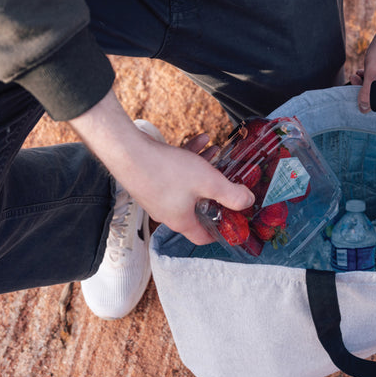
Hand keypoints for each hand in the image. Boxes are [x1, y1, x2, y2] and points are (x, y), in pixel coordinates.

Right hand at [69, 89, 254, 244]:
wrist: (127, 151)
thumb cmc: (167, 171)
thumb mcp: (209, 182)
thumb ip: (232, 195)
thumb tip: (249, 202)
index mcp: (182, 221)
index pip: (204, 237)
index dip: (221, 231)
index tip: (235, 218)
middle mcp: (167, 212)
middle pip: (198, 207)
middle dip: (216, 191)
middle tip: (229, 179)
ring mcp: (156, 196)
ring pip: (188, 185)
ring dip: (204, 168)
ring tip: (217, 151)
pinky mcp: (149, 180)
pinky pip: (175, 173)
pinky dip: (188, 159)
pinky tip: (200, 139)